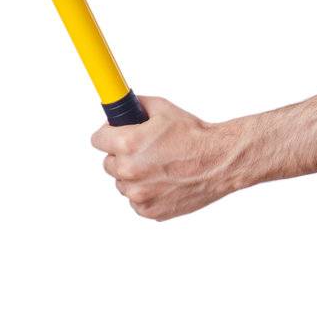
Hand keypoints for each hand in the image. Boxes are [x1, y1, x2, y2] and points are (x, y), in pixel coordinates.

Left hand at [91, 96, 236, 220]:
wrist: (219, 161)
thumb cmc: (194, 135)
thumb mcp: (163, 109)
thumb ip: (137, 106)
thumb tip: (123, 106)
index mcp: (129, 144)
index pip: (97, 140)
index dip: (108, 134)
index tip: (115, 135)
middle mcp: (130, 171)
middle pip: (108, 164)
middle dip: (121, 155)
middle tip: (144, 150)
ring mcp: (139, 194)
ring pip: (122, 183)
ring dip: (133, 176)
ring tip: (158, 167)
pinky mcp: (149, 210)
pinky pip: (136, 201)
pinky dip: (146, 193)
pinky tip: (164, 181)